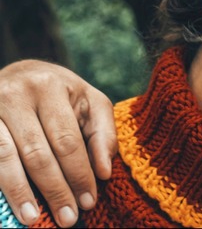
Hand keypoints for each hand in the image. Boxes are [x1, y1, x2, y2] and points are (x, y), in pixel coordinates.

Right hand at [0, 60, 116, 226]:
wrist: (19, 73)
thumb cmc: (61, 93)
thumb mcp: (89, 101)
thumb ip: (102, 133)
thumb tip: (104, 171)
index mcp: (50, 86)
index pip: (67, 140)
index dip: (79, 174)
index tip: (88, 201)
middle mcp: (15, 95)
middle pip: (37, 152)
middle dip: (55, 189)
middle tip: (68, 218)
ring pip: (5, 158)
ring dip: (20, 193)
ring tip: (34, 218)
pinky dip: (0, 182)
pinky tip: (9, 202)